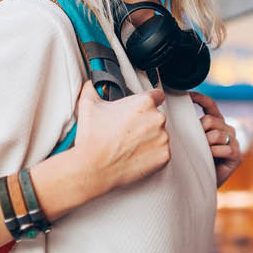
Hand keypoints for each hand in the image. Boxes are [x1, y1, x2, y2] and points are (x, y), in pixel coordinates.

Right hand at [72, 81, 169, 196]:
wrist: (93, 168)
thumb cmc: (93, 138)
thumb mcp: (89, 105)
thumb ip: (93, 88)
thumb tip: (92, 84)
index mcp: (144, 103)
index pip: (157, 95)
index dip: (149, 100)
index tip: (142, 108)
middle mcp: (157, 119)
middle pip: (156, 116)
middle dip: (144, 122)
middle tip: (127, 131)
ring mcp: (163, 138)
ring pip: (160, 134)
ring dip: (149, 138)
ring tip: (129, 145)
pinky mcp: (164, 156)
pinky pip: (161, 151)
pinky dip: (152, 154)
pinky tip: (135, 155)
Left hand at [189, 91, 241, 187]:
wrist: (200, 184)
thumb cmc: (193, 161)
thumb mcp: (190, 140)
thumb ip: (189, 127)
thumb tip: (173, 114)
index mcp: (216, 122)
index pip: (210, 105)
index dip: (200, 98)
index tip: (186, 95)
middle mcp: (227, 129)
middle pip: (211, 120)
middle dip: (199, 130)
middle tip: (193, 143)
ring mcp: (234, 141)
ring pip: (216, 134)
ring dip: (205, 144)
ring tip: (201, 153)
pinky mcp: (237, 155)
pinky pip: (224, 148)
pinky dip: (213, 153)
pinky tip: (209, 158)